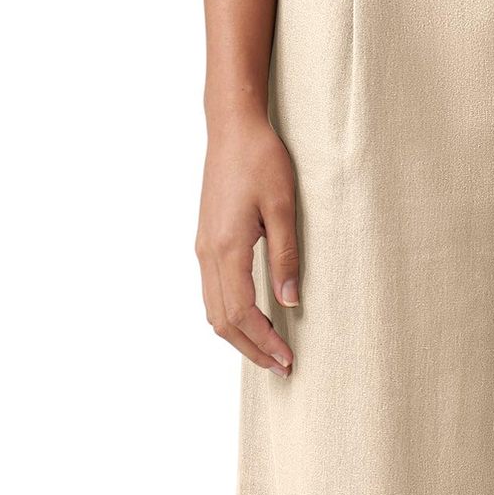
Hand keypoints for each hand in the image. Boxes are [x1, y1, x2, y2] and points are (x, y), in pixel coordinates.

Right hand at [195, 114, 298, 374]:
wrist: (232, 127)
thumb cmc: (261, 160)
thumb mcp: (284, 207)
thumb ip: (286, 257)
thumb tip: (290, 303)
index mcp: (227, 247)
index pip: (242, 312)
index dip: (264, 341)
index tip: (288, 360)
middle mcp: (208, 253)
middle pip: (222, 320)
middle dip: (252, 349)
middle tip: (282, 367)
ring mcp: (203, 248)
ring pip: (213, 310)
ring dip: (239, 336)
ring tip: (269, 352)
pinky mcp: (206, 242)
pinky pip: (212, 293)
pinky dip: (230, 316)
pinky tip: (252, 322)